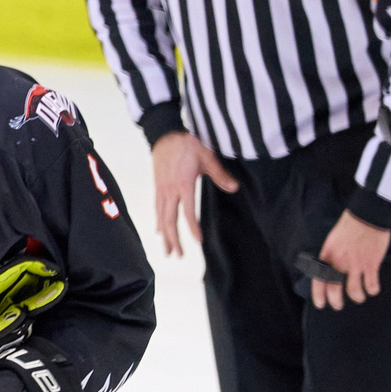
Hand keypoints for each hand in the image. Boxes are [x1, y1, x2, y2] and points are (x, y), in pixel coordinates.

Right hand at [148, 131, 236, 255]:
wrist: (164, 135)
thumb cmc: (186, 144)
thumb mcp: (206, 156)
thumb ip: (219, 174)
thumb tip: (234, 187)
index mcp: (183, 184)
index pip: (187, 212)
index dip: (193, 227)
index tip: (198, 241)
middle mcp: (170, 190)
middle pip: (170, 220)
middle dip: (174, 239)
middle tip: (179, 256)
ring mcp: (161, 190)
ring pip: (161, 218)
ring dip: (165, 236)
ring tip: (168, 252)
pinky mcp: (158, 188)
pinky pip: (157, 209)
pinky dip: (158, 223)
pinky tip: (159, 232)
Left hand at [310, 212, 390, 310]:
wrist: (367, 215)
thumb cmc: (350, 226)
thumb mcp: (332, 241)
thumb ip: (331, 257)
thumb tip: (329, 271)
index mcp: (328, 256)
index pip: (318, 280)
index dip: (318, 295)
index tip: (320, 304)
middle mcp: (340, 262)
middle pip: (334, 289)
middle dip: (336, 302)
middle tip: (338, 305)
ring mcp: (356, 264)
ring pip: (354, 291)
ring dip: (357, 297)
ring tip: (360, 296)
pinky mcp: (371, 264)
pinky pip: (371, 285)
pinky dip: (372, 290)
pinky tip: (373, 288)